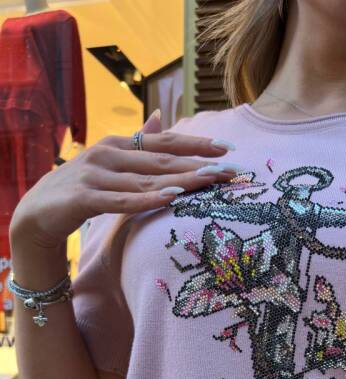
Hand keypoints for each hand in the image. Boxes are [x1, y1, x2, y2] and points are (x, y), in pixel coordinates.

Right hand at [9, 110, 236, 249]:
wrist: (36, 215)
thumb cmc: (81, 190)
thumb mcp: (111, 163)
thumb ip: (137, 143)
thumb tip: (161, 116)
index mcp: (117, 144)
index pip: (163, 142)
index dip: (195, 144)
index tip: (227, 149)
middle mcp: (108, 154)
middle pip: (161, 159)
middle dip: (198, 164)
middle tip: (230, 170)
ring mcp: (95, 175)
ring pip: (147, 179)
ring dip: (181, 180)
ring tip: (210, 181)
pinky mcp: (84, 199)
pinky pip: (123, 201)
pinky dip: (148, 199)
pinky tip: (172, 197)